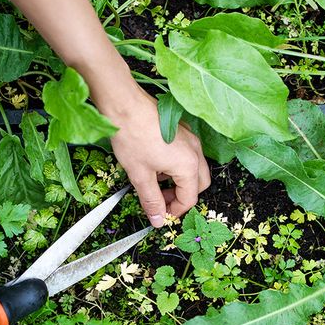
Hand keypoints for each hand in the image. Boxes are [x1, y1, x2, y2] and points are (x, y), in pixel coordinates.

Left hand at [103, 88, 210, 226]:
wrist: (125, 105)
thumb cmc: (132, 136)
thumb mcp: (140, 175)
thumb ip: (152, 201)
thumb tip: (158, 220)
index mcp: (188, 165)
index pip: (189, 198)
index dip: (174, 211)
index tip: (160, 215)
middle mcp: (195, 151)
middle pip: (199, 184)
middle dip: (183, 197)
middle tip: (161, 201)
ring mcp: (191, 138)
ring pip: (195, 169)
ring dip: (180, 181)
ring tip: (156, 181)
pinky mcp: (183, 130)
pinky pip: (189, 154)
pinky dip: (178, 165)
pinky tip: (156, 164)